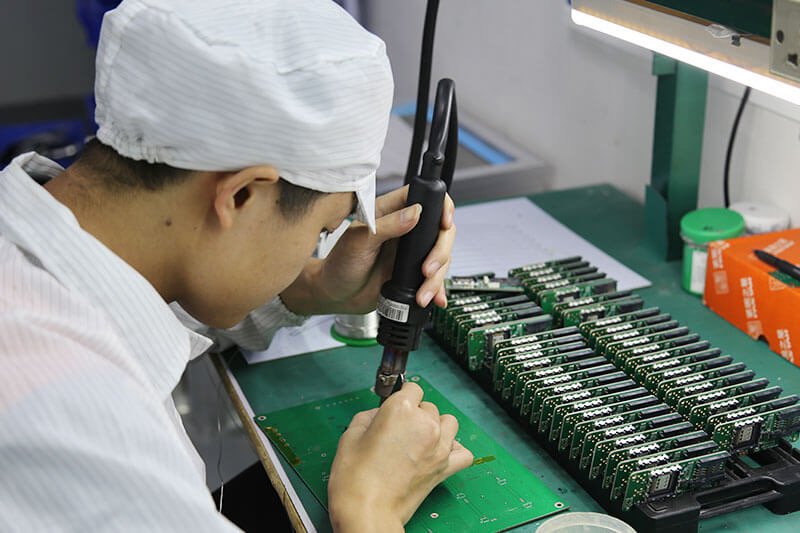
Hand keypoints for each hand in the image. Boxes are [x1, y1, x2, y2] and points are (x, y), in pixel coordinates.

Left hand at [280, 186, 455, 314]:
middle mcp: (405, 230)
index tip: (444, 223)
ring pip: (441, 257)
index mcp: (390, 213)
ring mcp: (411, 253)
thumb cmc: (339, 264)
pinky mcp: (413, 274)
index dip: (441, 206)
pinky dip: (437, 290)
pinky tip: (434, 299)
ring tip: (422, 294)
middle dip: (441, 252)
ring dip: (437, 277)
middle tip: (428, 270)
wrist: (335, 295)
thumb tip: (415, 213)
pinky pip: (434, 279)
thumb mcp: (359, 241)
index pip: (423, 198)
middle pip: (440, 231)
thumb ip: (387, 225)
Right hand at [327, 383, 472, 531]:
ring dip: (436, 426)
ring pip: (449, 422)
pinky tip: (440, 452)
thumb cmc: (355, 478)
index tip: (396, 406)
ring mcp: (439, 446)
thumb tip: (378, 415)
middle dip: (415, 414)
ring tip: (420, 439)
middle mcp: (425, 423)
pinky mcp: (445, 468)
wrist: (367, 511)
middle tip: (398, 432)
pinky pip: (464, 452)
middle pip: (428, 406)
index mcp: (401, 409)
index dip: (402, 396)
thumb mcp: (351, 435)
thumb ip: (369, 416)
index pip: (412, 387)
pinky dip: (455, 450)